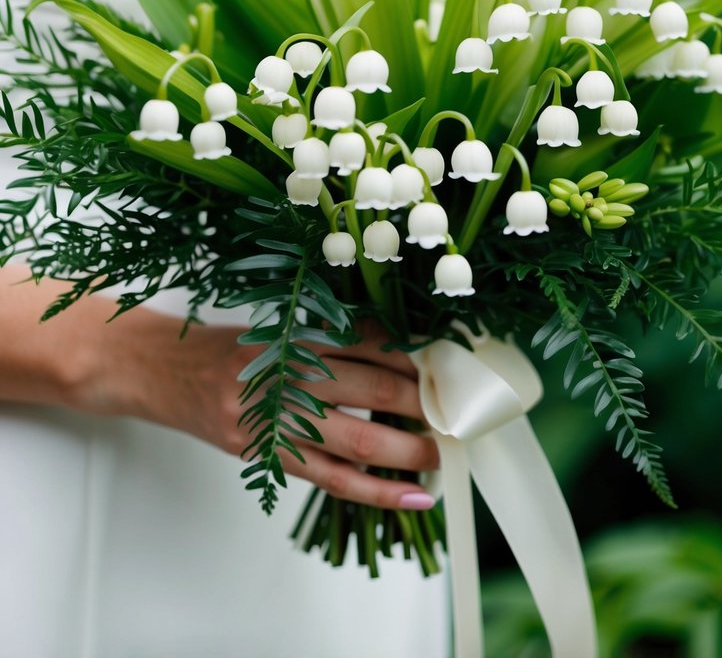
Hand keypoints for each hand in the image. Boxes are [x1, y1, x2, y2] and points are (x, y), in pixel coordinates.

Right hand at [76, 308, 437, 510]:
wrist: (160, 370)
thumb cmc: (227, 348)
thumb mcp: (278, 327)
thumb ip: (332, 337)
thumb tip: (403, 353)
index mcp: (296, 333)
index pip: (369, 342)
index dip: (413, 355)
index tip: (448, 362)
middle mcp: (288, 374)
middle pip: (371, 389)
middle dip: (423, 401)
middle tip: (459, 408)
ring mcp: (276, 420)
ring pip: (357, 440)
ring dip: (409, 449)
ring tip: (444, 452)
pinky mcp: (267, 456)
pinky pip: (332, 479)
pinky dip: (378, 491)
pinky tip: (414, 496)